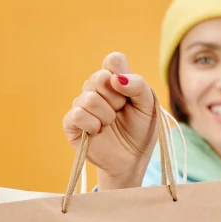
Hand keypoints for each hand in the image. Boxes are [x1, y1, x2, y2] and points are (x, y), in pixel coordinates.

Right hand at [63, 52, 156, 189]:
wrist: (132, 160)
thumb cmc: (140, 132)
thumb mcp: (149, 107)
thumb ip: (139, 86)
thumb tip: (116, 78)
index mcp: (114, 80)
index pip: (113, 60)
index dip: (122, 75)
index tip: (129, 94)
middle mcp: (95, 89)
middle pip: (99, 77)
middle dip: (116, 99)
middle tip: (120, 113)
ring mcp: (82, 104)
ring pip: (89, 98)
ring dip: (106, 116)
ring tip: (110, 125)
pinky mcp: (71, 123)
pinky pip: (77, 114)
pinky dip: (93, 124)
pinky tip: (99, 132)